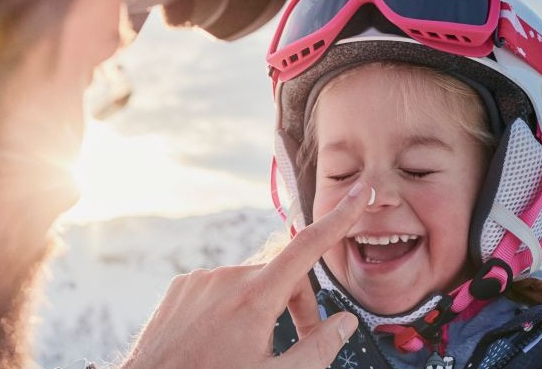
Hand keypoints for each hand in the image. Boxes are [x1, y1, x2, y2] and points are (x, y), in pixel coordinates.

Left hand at [119, 181, 372, 368]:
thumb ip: (317, 349)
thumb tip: (344, 322)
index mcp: (255, 298)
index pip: (308, 247)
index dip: (340, 219)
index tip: (360, 193)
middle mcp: (227, 278)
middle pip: (281, 276)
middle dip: (295, 305)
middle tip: (292, 342)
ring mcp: (201, 280)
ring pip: (250, 283)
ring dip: (260, 307)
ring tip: (245, 346)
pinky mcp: (181, 286)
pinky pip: (219, 287)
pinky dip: (229, 307)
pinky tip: (219, 337)